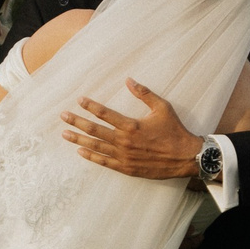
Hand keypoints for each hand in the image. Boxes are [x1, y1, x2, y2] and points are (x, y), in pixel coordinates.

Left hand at [63, 79, 200, 178]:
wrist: (186, 157)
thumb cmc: (175, 131)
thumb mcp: (162, 108)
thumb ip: (144, 94)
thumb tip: (129, 80)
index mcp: (132, 126)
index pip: (105, 114)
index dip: (91, 106)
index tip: (79, 100)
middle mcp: (125, 142)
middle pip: (95, 131)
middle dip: (77, 122)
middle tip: (63, 116)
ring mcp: (124, 156)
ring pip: (96, 147)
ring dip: (79, 140)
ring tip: (65, 134)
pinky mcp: (127, 168)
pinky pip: (105, 162)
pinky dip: (91, 157)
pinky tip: (80, 152)